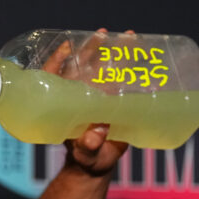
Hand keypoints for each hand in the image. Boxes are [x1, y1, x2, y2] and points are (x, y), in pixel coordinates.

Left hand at [62, 28, 133, 175]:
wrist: (97, 164)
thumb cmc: (85, 158)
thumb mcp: (85, 153)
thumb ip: (88, 145)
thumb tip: (96, 134)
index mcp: (66, 102)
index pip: (55, 75)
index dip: (58, 60)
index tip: (68, 46)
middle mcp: (80, 94)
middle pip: (83, 65)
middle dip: (92, 49)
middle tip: (104, 34)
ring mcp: (98, 95)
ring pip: (104, 68)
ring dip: (114, 52)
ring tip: (128, 36)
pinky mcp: (115, 100)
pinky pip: (122, 80)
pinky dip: (132, 69)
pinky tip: (143, 56)